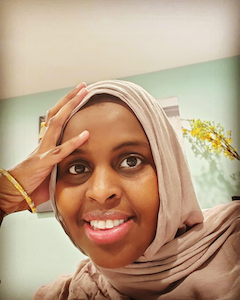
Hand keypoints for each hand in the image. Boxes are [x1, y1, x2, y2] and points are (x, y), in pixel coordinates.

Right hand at [0, 83, 88, 213]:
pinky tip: (86, 134)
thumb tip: (78, 155)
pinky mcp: (44, 163)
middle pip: (56, 114)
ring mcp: (43, 150)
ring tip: (82, 96)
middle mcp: (44, 141)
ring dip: (70, 108)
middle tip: (83, 86)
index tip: (79, 94)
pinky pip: (60, 151)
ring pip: (56, 124)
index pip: (56, 117)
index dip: (66, 105)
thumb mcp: (50, 165)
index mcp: (46, 142)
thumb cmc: (33, 180)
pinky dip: (73, 143)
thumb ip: (61, 157)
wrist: (15, 192)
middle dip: (70, 99)